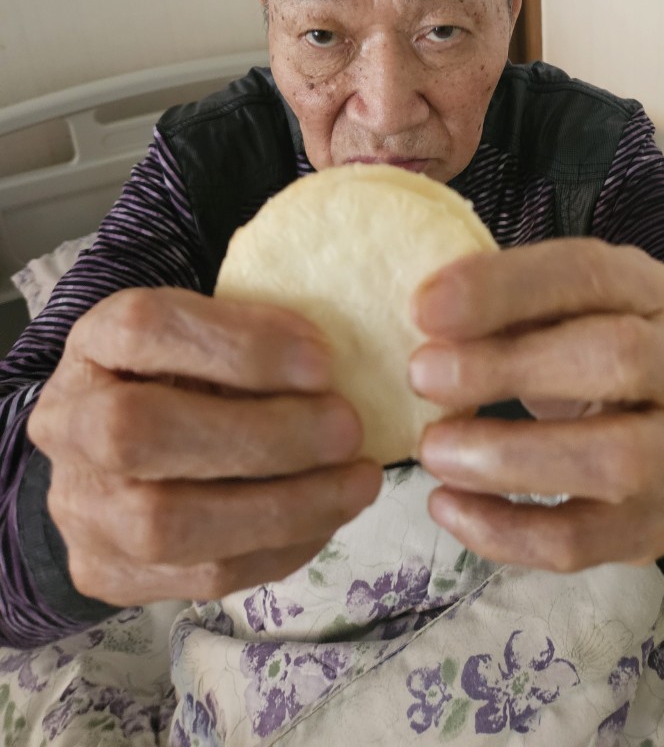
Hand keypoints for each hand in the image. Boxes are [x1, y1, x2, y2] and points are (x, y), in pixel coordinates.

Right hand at [27, 288, 380, 605]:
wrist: (116, 451)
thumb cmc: (186, 374)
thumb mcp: (210, 331)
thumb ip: (256, 335)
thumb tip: (338, 363)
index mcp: (94, 342)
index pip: (145, 327)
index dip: (239, 345)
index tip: (323, 361)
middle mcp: (67, 424)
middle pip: (140, 432)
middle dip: (263, 435)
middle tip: (348, 428)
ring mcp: (79, 508)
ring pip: (167, 524)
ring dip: (285, 505)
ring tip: (357, 481)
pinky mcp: (105, 574)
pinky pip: (199, 576)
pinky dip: (282, 546)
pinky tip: (328, 515)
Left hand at [409, 240, 663, 571]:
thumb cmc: (591, 358)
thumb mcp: (565, 311)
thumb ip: (510, 306)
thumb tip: (428, 318)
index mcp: (653, 294)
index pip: (590, 275)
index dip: (506, 289)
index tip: (424, 308)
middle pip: (617, 359)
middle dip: (508, 368)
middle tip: (421, 376)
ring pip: (612, 463)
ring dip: (507, 458)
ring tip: (432, 450)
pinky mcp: (658, 528)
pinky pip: (582, 542)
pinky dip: (505, 531)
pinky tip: (447, 506)